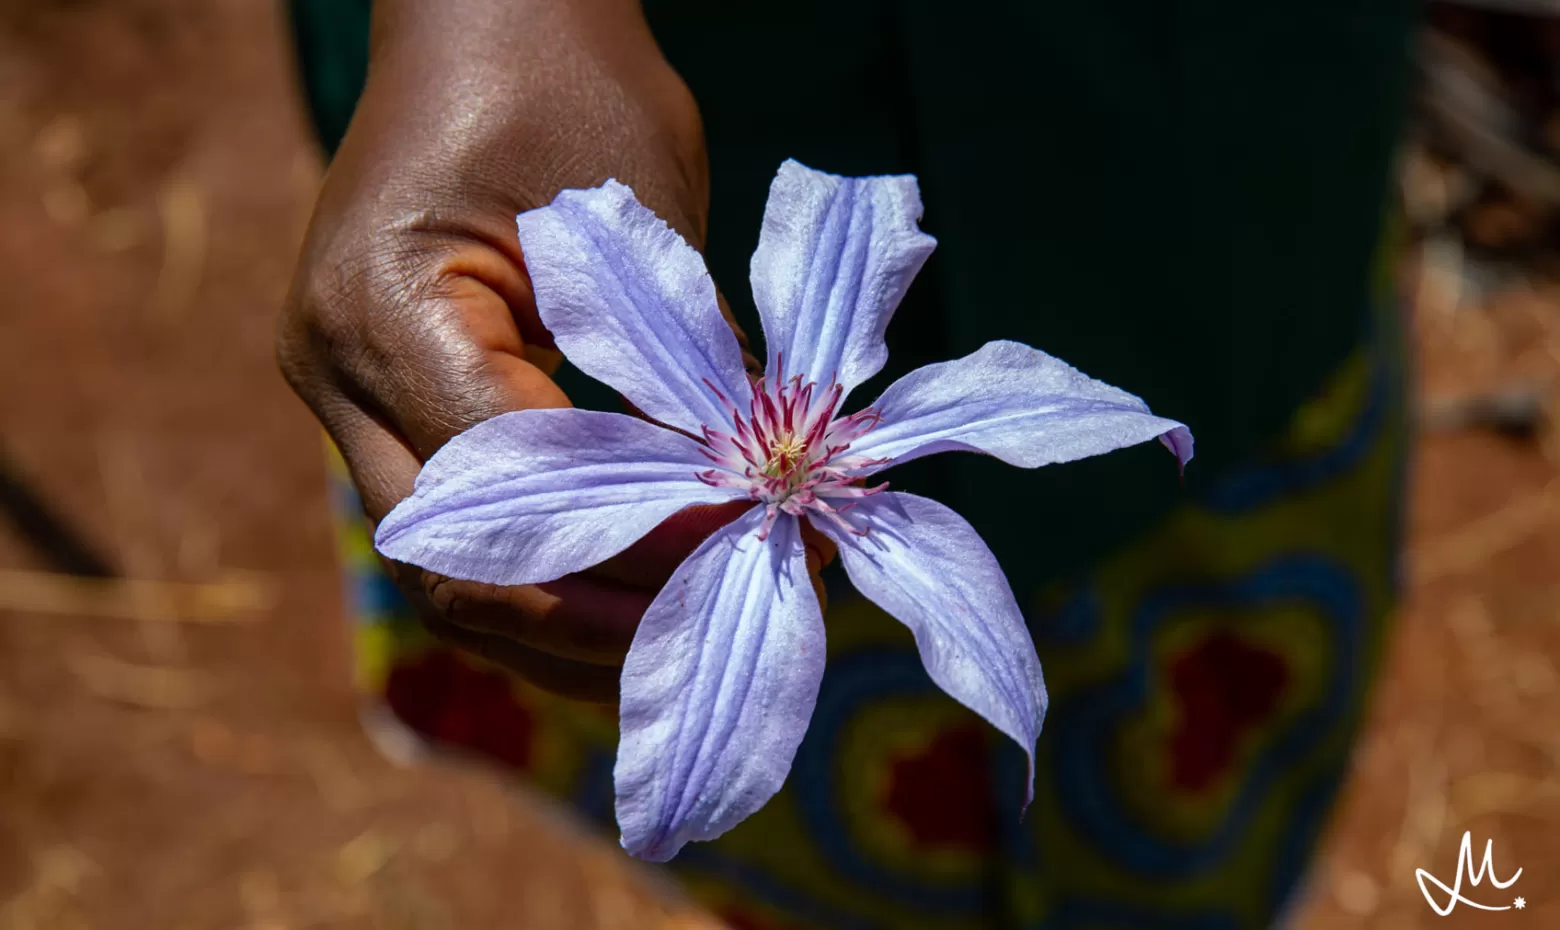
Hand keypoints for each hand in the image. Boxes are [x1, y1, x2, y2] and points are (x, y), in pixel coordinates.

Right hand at [277, 0, 831, 701]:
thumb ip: (678, 368)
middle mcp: (338, 374)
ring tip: (681, 640)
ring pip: (445, 573)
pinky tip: (632, 592)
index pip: (511, 485)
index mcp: (386, 313)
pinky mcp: (385, 403)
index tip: (750, 553)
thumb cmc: (570, 82)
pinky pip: (461, 524)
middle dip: (590, 627)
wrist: (483, 13)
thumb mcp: (641, 214)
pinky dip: (544, 573)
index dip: (635, 544)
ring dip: (563, 626)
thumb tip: (748, 511)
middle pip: (450, 571)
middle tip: (716, 635)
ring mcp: (348, 395)